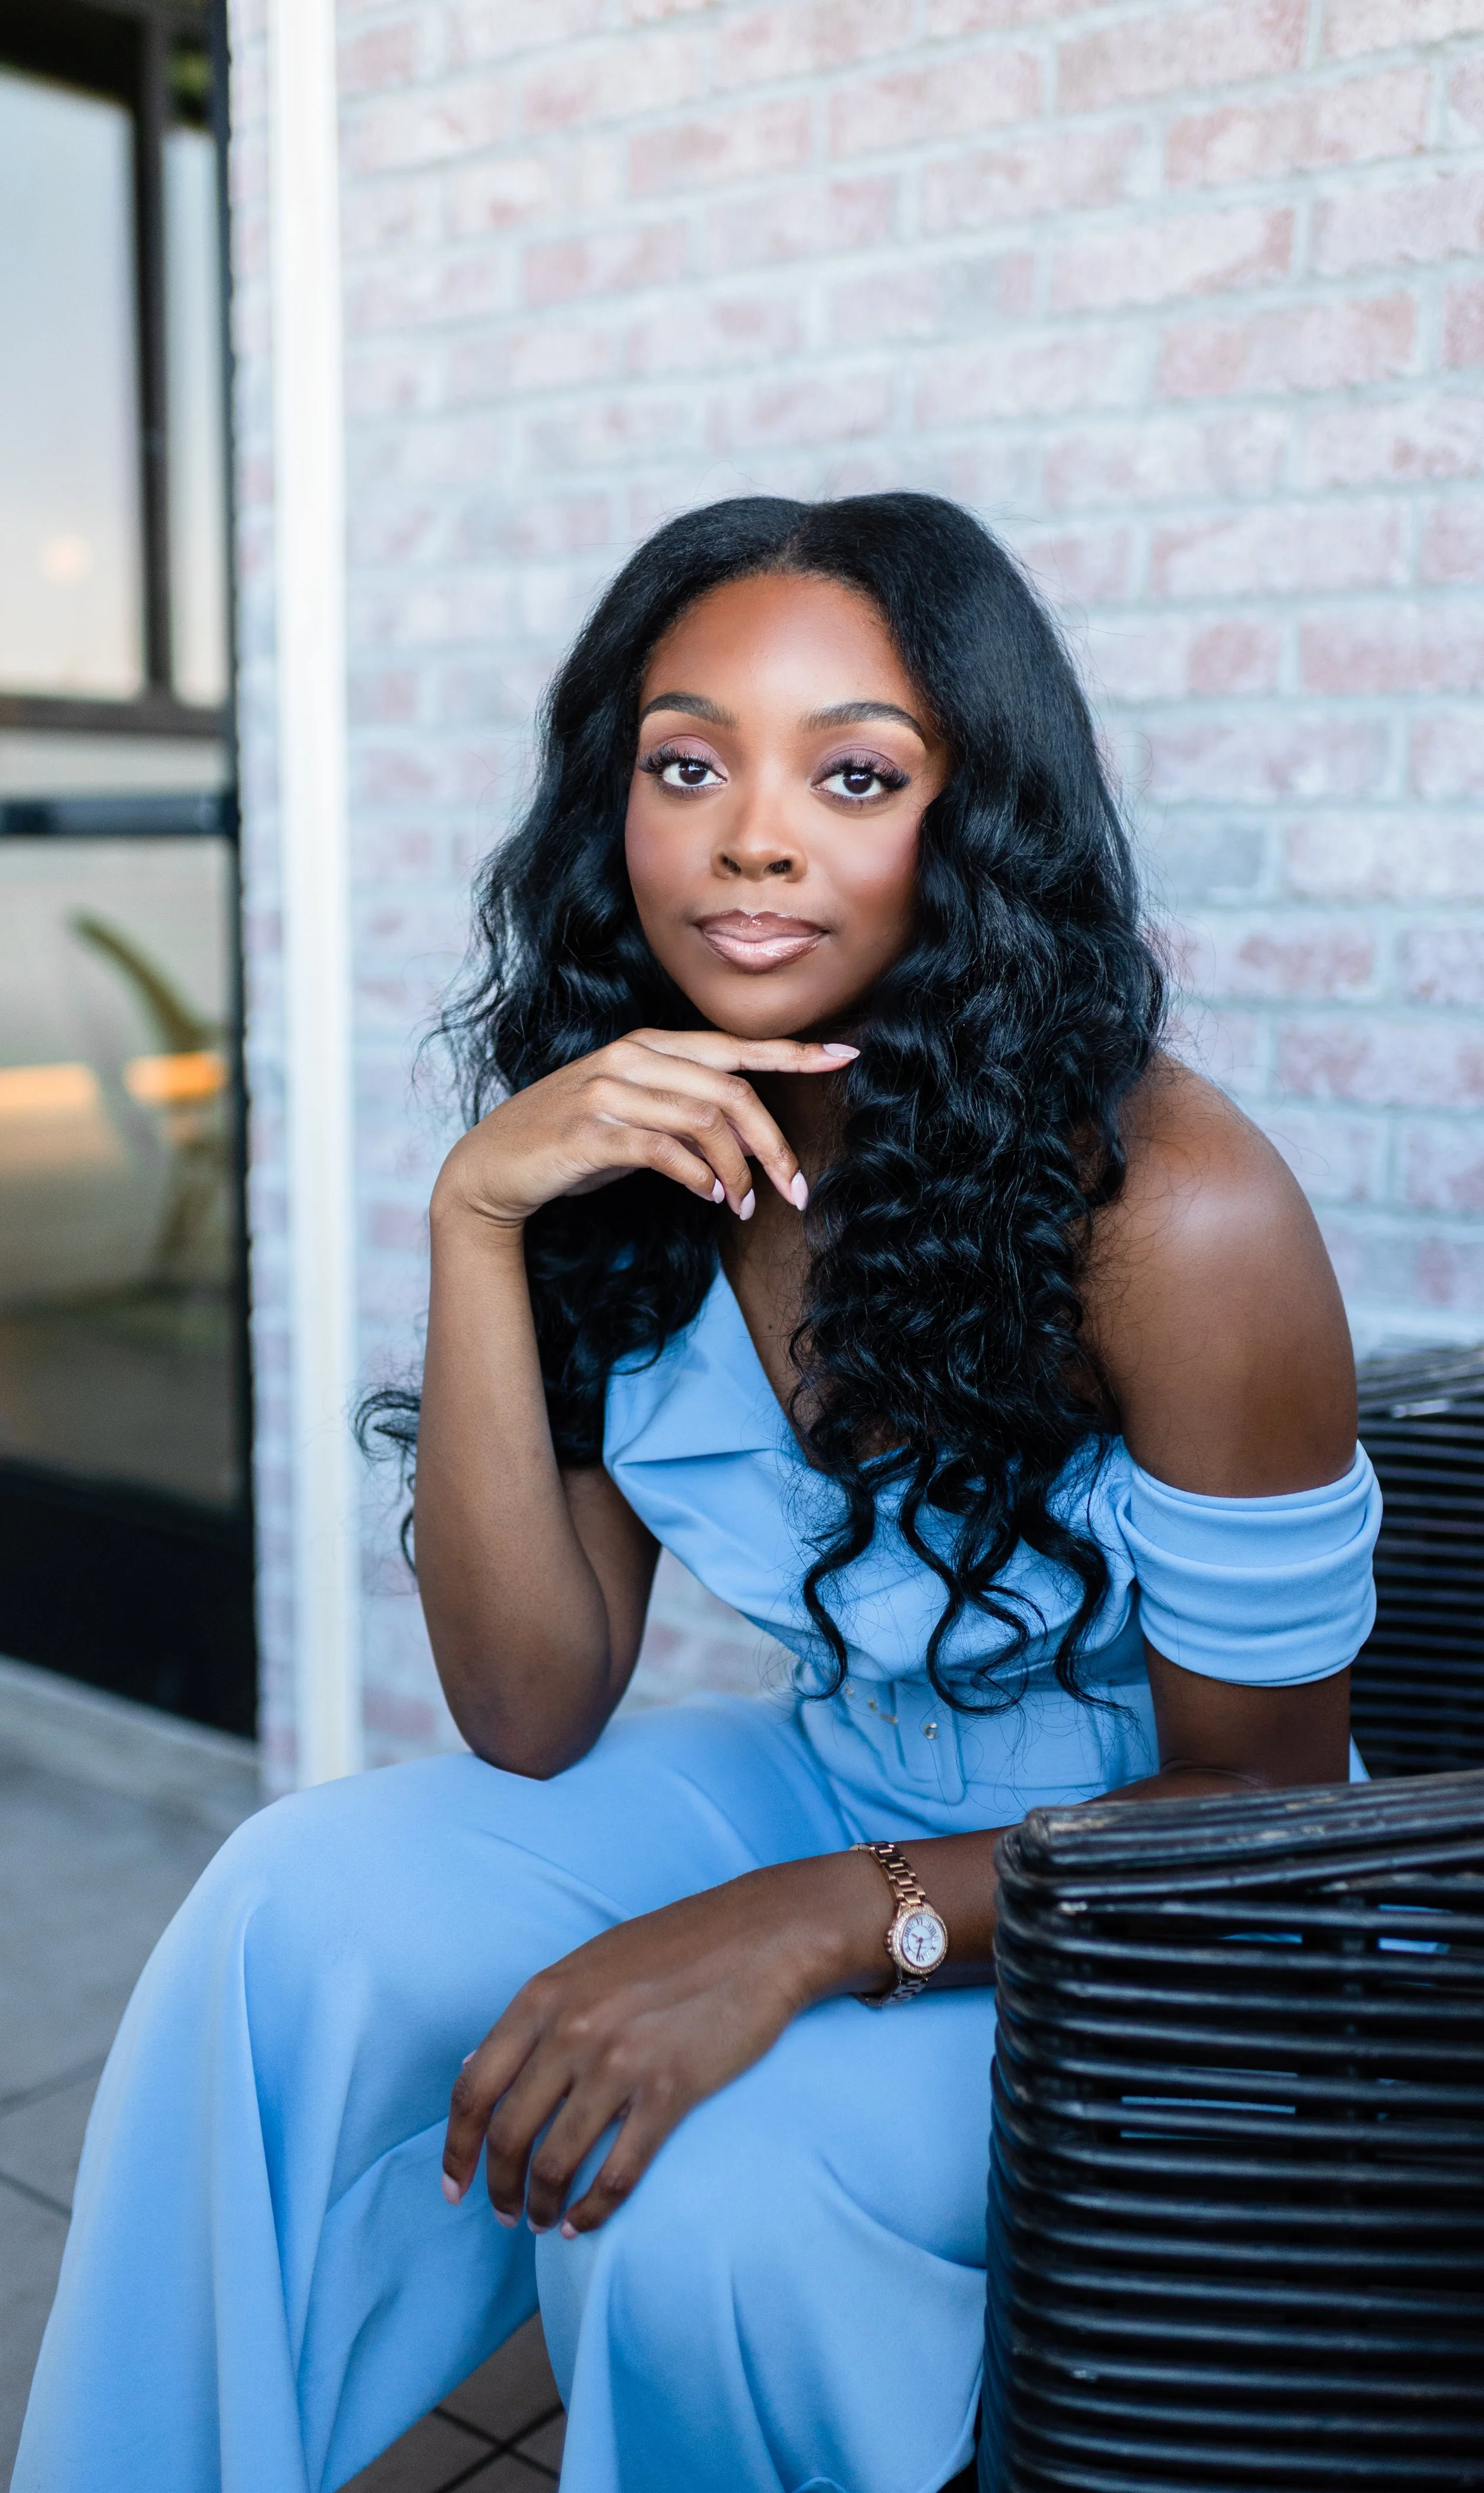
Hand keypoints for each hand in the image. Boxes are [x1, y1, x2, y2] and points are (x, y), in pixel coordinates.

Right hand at [431, 1028, 855, 1230]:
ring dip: (738, 1172)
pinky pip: (665, 1150)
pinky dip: (698, 1176)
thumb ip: (686, 1112)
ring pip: (704, 1122)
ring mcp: (608, 1090)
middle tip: (797, 1189)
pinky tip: (709, 1197)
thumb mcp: (635, 1115)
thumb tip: (748, 1142)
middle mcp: (631, 1057)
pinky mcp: (591, 1130)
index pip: (734, 1045)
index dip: (793, 1052)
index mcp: (649, 1044)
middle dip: (774, 1145)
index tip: (846, 1056)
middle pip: (731, 1090)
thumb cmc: (572, 1143)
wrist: (492, 1168)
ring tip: (744, 1206)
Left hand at [441, 1861, 863, 2235]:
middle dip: (499, 2187)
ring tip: (546, 2223)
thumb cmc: (675, 1946)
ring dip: (543, 2206)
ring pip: (557, 2162)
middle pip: (508, 2134)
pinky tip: (586, 2223)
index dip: (457, 2147)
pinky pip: (617, 2173)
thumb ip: (535, 2015)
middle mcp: (572, 2030)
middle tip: (506, 2215)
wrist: (760, 1934)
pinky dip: (594, 2210)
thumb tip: (477, 2067)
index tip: (454, 2185)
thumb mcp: (588, 1964)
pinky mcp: (670, 2090)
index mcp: (543, 1996)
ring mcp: (619, 2062)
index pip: (474, 2087)